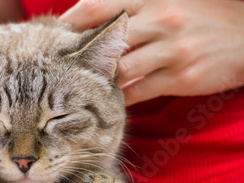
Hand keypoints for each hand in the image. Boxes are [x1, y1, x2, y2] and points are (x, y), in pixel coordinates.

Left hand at [60, 0, 243, 105]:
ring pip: (119, 69)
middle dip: (77, 56)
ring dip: (97, 80)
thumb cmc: (202, 16)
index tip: (53, 36)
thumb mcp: (169, 0)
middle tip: (56, 69)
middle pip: (103, 41)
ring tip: (79, 88)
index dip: (70, 21)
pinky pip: (138, 92)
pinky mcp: (182, 77)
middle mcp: (161, 20)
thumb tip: (93, 22)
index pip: (97, 7)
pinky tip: (108, 100)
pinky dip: (120, 98)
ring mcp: (172, 50)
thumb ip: (133, 9)